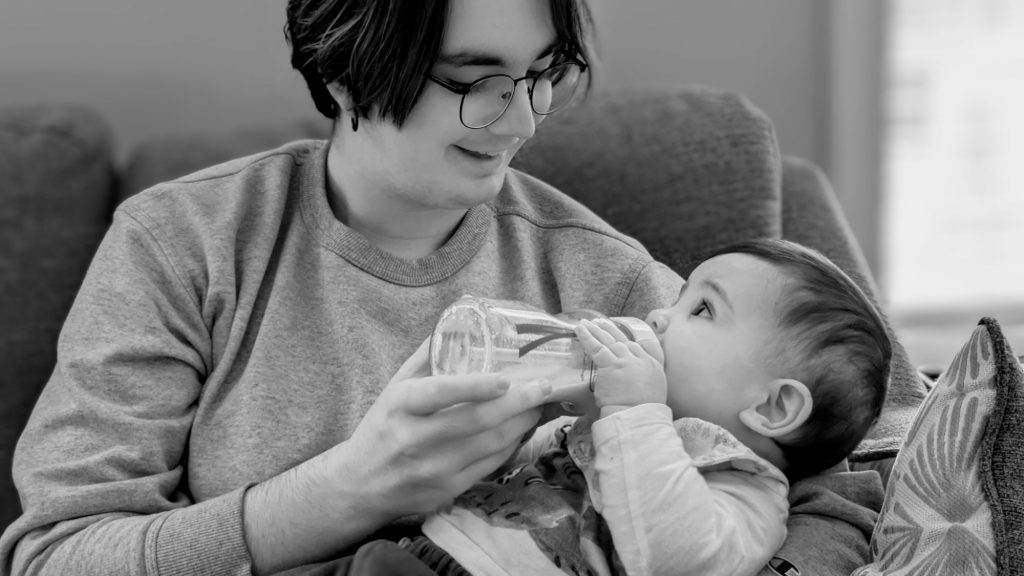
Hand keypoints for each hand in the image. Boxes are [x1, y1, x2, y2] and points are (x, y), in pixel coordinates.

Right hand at [336, 338, 552, 517]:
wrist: (360, 485)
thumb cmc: (383, 427)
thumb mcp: (394, 388)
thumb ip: (426, 358)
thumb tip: (460, 323)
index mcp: (401, 406)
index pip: (440, 393)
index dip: (475, 386)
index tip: (505, 378)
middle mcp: (416, 438)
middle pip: (476, 421)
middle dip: (517, 403)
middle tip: (543, 387)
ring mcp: (434, 468)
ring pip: (490, 444)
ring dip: (521, 423)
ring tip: (539, 405)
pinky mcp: (448, 490)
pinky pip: (490, 465)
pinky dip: (511, 446)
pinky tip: (522, 430)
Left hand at [575, 319, 666, 413]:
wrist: (638, 418)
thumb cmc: (642, 413)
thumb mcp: (654, 394)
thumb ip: (644, 383)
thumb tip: (631, 383)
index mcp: (653, 366)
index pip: (638, 346)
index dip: (625, 340)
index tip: (617, 333)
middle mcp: (641, 360)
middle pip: (623, 340)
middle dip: (610, 330)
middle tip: (600, 322)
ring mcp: (626, 360)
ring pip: (609, 341)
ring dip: (596, 330)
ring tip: (587, 322)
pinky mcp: (610, 365)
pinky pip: (596, 347)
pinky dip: (587, 336)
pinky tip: (579, 329)